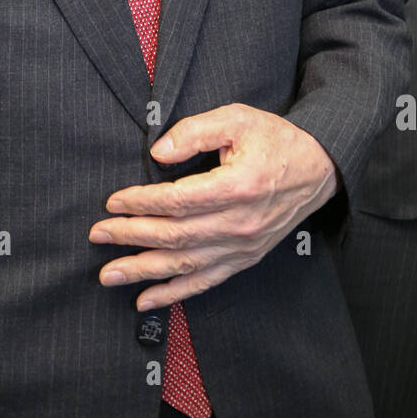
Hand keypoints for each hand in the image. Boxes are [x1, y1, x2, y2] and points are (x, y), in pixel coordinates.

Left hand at [89, 103, 338, 309]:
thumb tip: (158, 153)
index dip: (142, 202)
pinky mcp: (245, 258)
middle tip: (98, 235)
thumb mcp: (237, 118)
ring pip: (185, 265)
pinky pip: (205, 281)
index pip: (178, 201)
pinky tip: (146, 299)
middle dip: (131, 236)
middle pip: (176, 236)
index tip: (113, 201)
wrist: (318, 169)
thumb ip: (195, 131)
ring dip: (143, 271)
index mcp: (238, 186)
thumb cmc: (275, 140)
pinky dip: (174, 293)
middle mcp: (240, 223)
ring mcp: (244, 246)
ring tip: (109, 275)